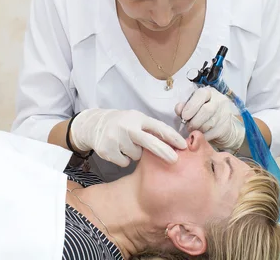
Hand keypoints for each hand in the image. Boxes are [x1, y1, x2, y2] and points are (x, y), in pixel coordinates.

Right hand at [70, 109, 186, 166]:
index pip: (158, 127)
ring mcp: (116, 138)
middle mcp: (127, 127)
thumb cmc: (123, 124)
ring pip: (136, 155)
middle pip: (149, 142)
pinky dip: (124, 159)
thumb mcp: (137, 120)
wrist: (95, 124)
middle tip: (175, 160)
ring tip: (127, 144)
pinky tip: (118, 150)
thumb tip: (175, 144)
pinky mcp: (107, 150)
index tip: (184, 145)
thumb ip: (151, 129)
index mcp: (138, 118)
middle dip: (163, 151)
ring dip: (135, 153)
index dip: (172, 137)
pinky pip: (124, 162)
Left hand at [175, 87, 244, 152]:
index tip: (184, 116)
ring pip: (208, 124)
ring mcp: (224, 114)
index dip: (191, 106)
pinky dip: (202, 136)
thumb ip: (185, 106)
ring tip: (194, 130)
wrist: (222, 125)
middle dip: (194, 121)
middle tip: (188, 126)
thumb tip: (178, 109)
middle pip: (206, 111)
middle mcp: (218, 101)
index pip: (201, 95)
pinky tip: (200, 135)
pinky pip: (211, 134)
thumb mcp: (194, 106)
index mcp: (208, 92)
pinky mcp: (225, 128)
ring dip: (197, 129)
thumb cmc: (204, 114)